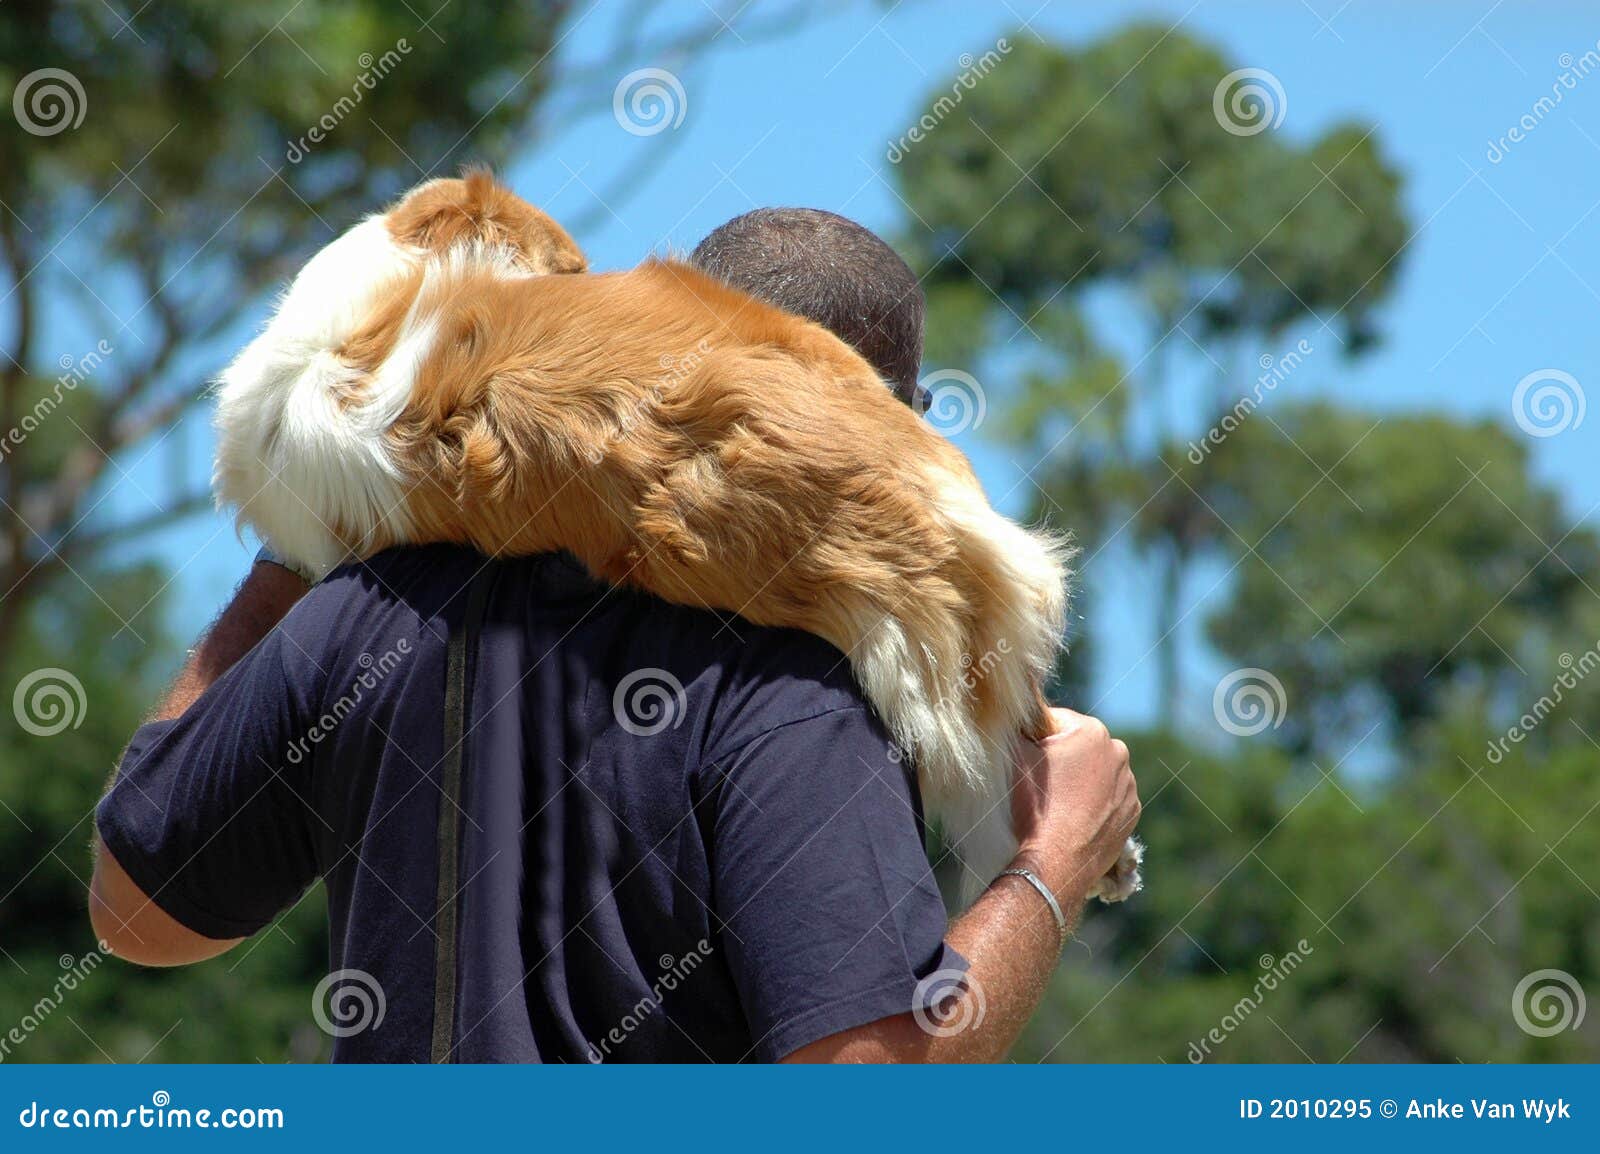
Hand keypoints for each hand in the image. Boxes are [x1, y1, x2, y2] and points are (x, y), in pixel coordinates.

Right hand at [1009, 708, 1138, 902]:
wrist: (1057, 860)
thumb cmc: (1036, 805)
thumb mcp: (1017, 756)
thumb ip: (1019, 730)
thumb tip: (1019, 723)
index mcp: (1092, 731)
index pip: (1058, 720)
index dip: (1038, 736)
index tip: (1028, 756)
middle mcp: (1118, 753)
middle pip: (1082, 745)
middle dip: (1065, 757)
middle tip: (1043, 782)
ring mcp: (1129, 786)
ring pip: (1098, 773)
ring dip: (1081, 781)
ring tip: (1059, 803)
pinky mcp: (1131, 814)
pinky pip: (1110, 800)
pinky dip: (1095, 805)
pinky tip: (1075, 818)